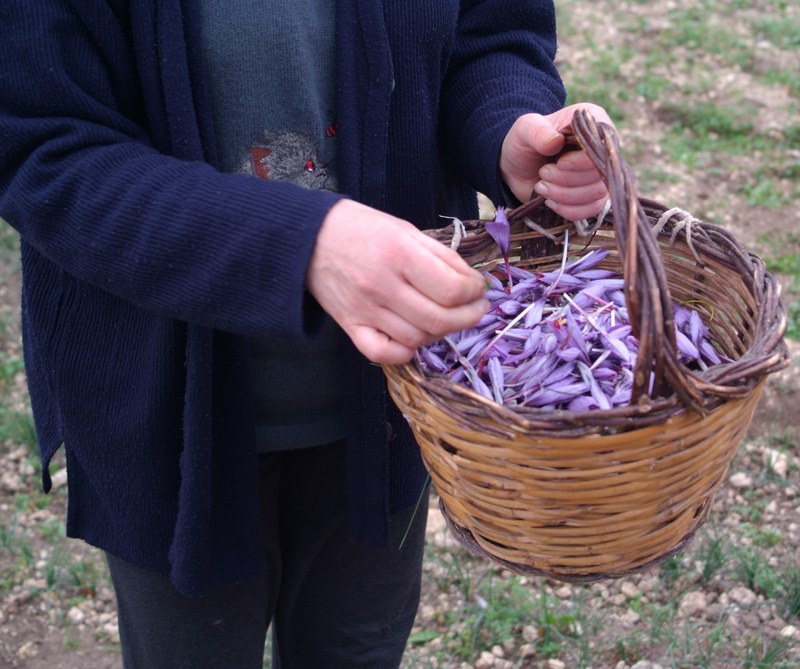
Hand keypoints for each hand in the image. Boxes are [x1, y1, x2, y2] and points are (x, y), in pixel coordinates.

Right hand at [307, 199, 488, 363]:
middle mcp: (382, 286)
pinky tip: (415, 337)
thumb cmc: (362, 229)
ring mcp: (365, 310)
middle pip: (438, 320)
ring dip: (441, 332)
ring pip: (417, 339)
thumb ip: (441, 257)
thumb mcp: (405, 229)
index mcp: (398, 254)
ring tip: (446, 317)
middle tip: (475, 309)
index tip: (478, 289)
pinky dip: (406, 352)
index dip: (474, 293)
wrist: (309, 238)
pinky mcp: (351, 327)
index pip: (452, 289)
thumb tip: (472, 283)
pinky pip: (384, 354)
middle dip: (468, 317)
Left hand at [499, 102, 614, 220]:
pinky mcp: (593, 197)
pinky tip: (550, 201)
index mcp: (594, 122)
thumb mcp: (525, 129)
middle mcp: (602, 149)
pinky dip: (568, 210)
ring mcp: (600, 175)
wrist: (516, 167)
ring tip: (542, 187)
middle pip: (600, 173)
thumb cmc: (525, 142)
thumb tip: (555, 142)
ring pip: (597, 194)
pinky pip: (591, 210)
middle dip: (567, 180)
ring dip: (565, 196)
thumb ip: (538, 132)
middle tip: (543, 173)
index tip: (559, 163)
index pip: (603, 146)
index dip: (582, 161)